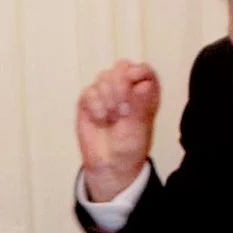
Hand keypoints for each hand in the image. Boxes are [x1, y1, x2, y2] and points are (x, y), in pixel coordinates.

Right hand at [74, 60, 159, 201]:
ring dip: (107, 98)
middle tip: (123, 110)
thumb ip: (140, 104)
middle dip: (120, 86)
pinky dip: (95, 105)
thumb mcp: (139, 127)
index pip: (142, 70)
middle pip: (121, 68)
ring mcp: (105, 93)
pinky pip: (88, 91)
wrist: (109, 165)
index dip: (138, 72)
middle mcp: (125, 89)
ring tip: (112, 119)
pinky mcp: (88, 101)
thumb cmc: (129, 146)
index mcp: (144, 92)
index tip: (134, 82)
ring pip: (103, 77)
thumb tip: (143, 84)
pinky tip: (100, 119)